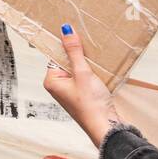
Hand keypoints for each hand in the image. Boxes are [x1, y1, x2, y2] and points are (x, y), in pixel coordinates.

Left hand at [43, 23, 119, 145]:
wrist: (106, 127)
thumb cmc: (91, 104)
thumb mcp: (83, 73)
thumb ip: (74, 51)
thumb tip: (66, 31)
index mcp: (51, 81)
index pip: (56, 56)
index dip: (66, 47)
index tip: (75, 35)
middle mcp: (58, 87)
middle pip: (67, 62)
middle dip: (78, 56)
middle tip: (89, 48)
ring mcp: (71, 92)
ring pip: (78, 70)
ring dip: (87, 65)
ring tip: (96, 60)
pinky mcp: (83, 96)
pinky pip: (85, 79)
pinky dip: (92, 74)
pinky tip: (100, 72)